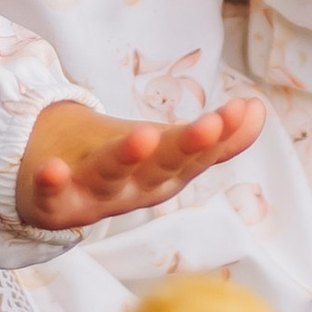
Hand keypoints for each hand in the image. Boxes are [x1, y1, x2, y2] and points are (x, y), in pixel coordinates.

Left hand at [17, 95, 265, 229]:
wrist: (55, 187)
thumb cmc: (124, 166)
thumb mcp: (170, 149)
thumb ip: (216, 138)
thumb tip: (259, 109)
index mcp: (166, 174)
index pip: (197, 154)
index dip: (221, 135)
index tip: (243, 108)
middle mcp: (135, 188)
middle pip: (163, 166)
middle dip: (188, 146)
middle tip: (211, 124)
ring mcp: (95, 195)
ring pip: (114, 176)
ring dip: (128, 158)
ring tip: (144, 134)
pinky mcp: (54, 203)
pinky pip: (53, 196)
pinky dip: (53, 184)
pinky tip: (52, 169)